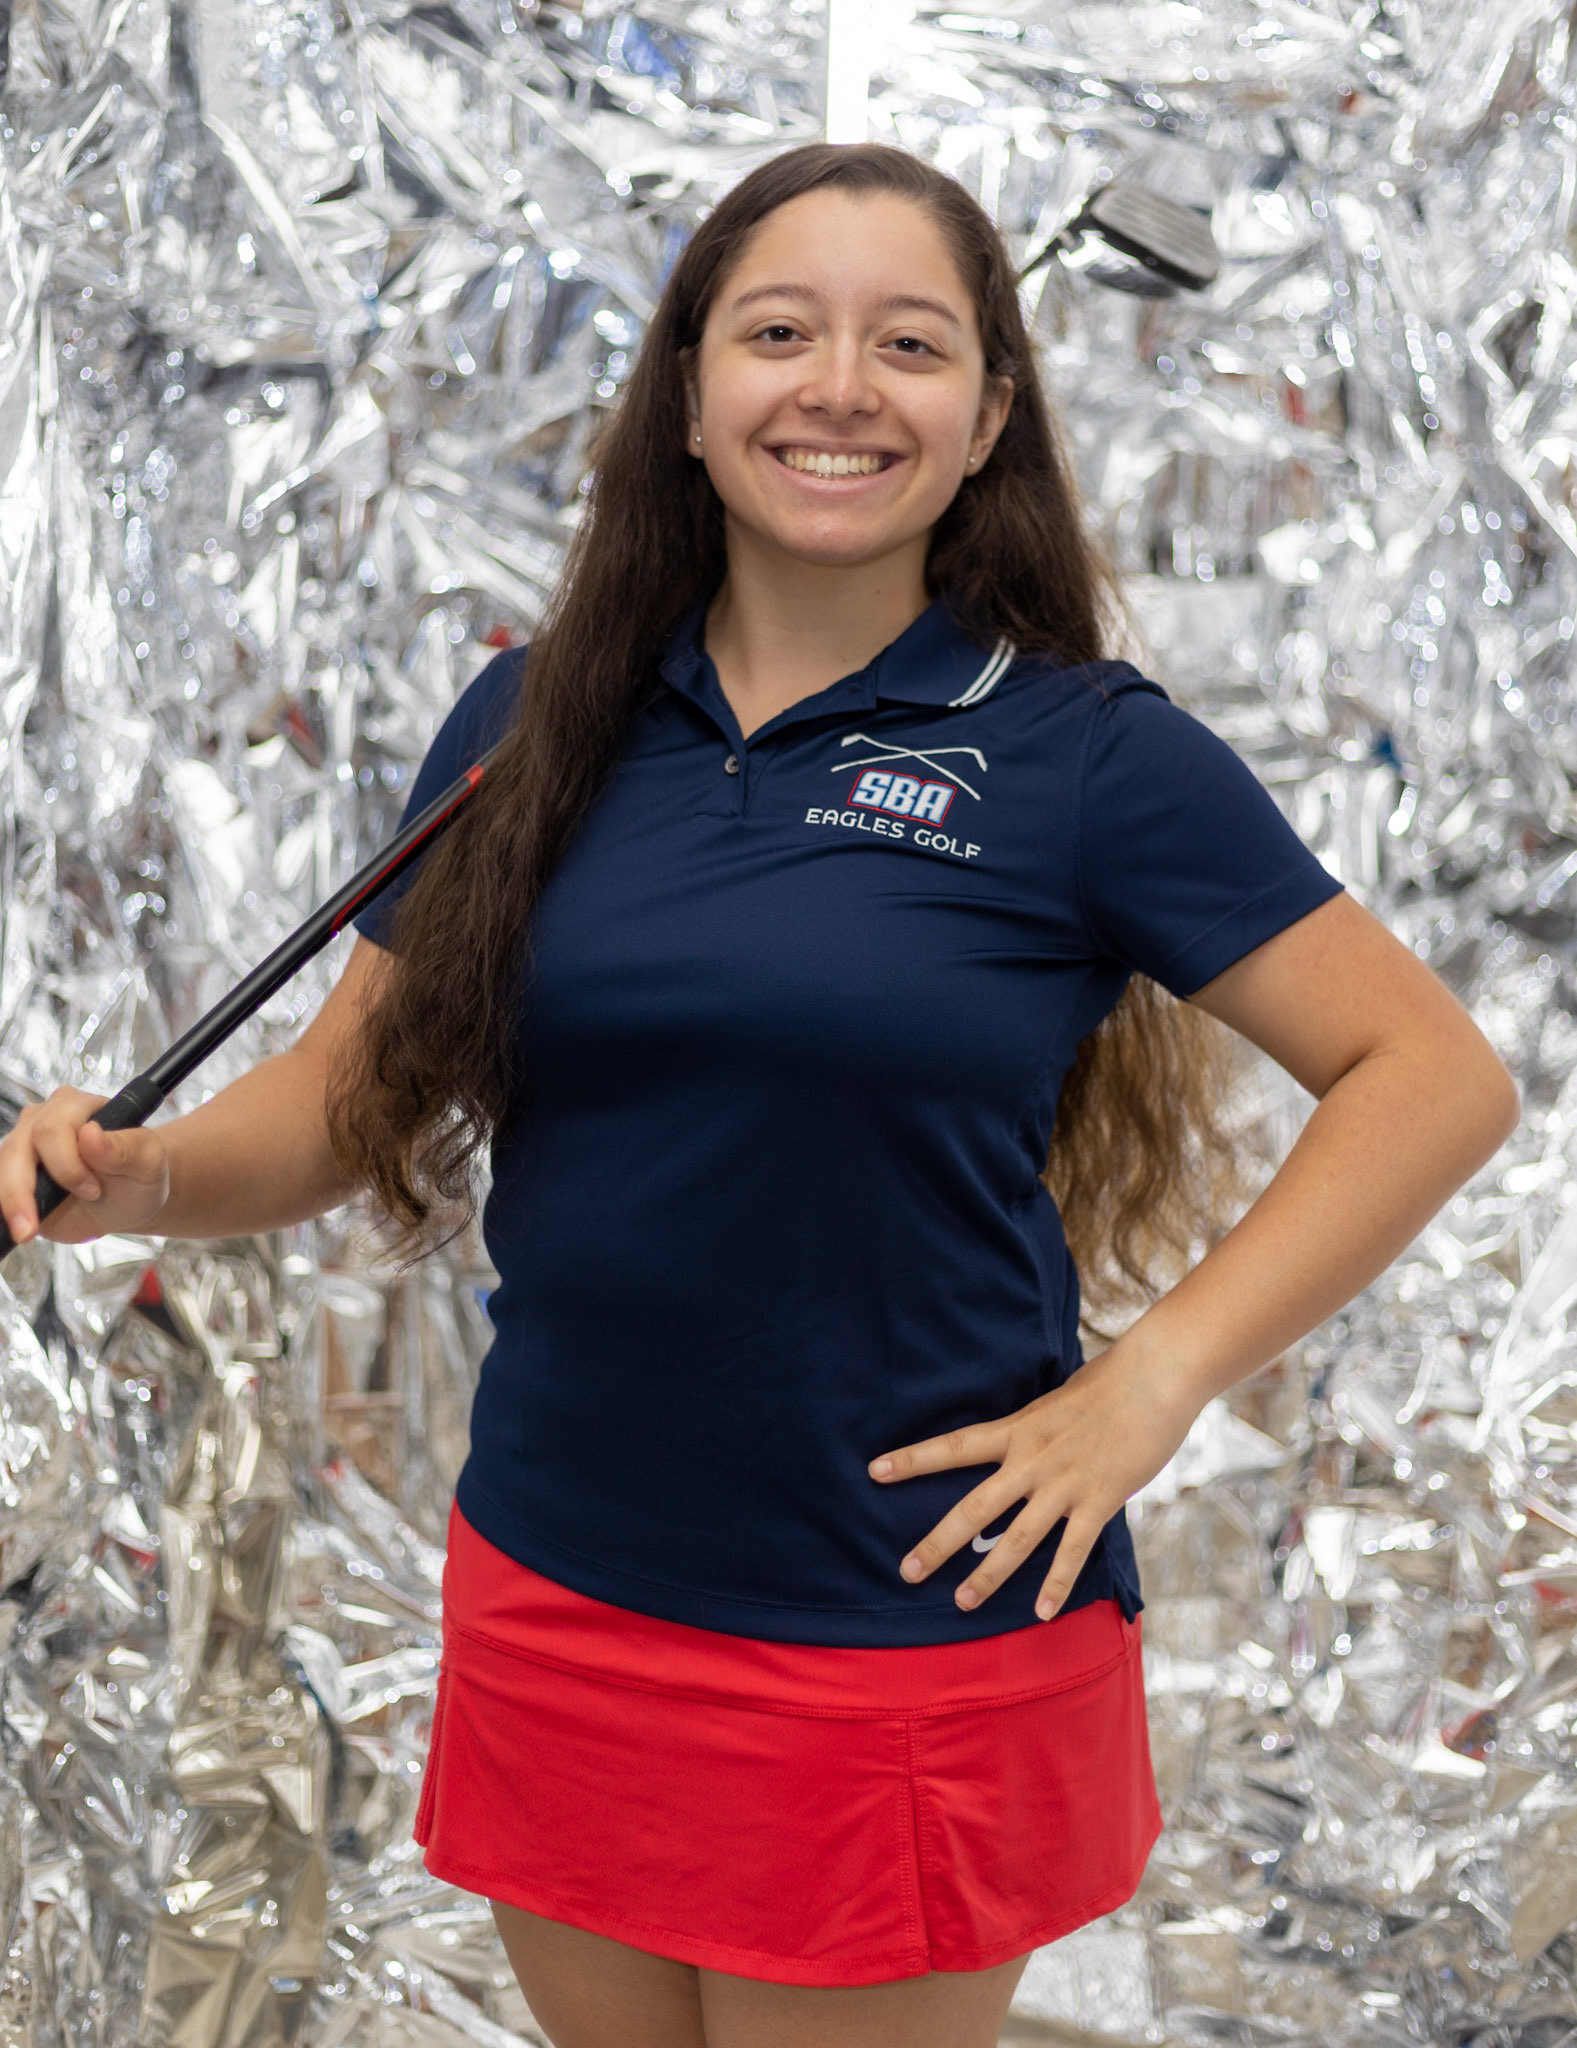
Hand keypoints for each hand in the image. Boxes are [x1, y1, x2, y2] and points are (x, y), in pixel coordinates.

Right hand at [0, 1088, 170, 1245]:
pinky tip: (17, 1228)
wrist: (127, 1203)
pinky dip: (5, 1207)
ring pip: (2, 1167)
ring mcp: (22, 1147)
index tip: (92, 1191)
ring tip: (25, 1232)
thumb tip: (90, 1134)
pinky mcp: (12, 1174)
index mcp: (77, 1106)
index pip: (53, 1127)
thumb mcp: (148, 1162)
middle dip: (27, 1189)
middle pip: (18, 1147)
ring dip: (11, 1202)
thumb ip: (125, 1148)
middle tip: (55, 1216)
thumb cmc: (139, 1176)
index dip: (68, 1165)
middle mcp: (42, 1120)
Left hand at [867, 1337, 1198, 1617]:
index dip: (913, 1460)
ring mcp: (1064, 1483)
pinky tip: (1042, 1613)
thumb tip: (1016, 1442)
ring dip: (988, 1575)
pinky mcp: (1100, 1500)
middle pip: (974, 1506)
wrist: (1154, 1378)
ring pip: (1017, 1538)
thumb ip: (1032, 1429)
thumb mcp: (1053, 1401)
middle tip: (906, 1571)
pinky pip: (1072, 1550)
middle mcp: (1032, 1459)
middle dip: (937, 1542)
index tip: (874, 1472)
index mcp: (1017, 1429)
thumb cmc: (1107, 1383)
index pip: (954, 1446)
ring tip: (961, 1602)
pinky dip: (1056, 1584)